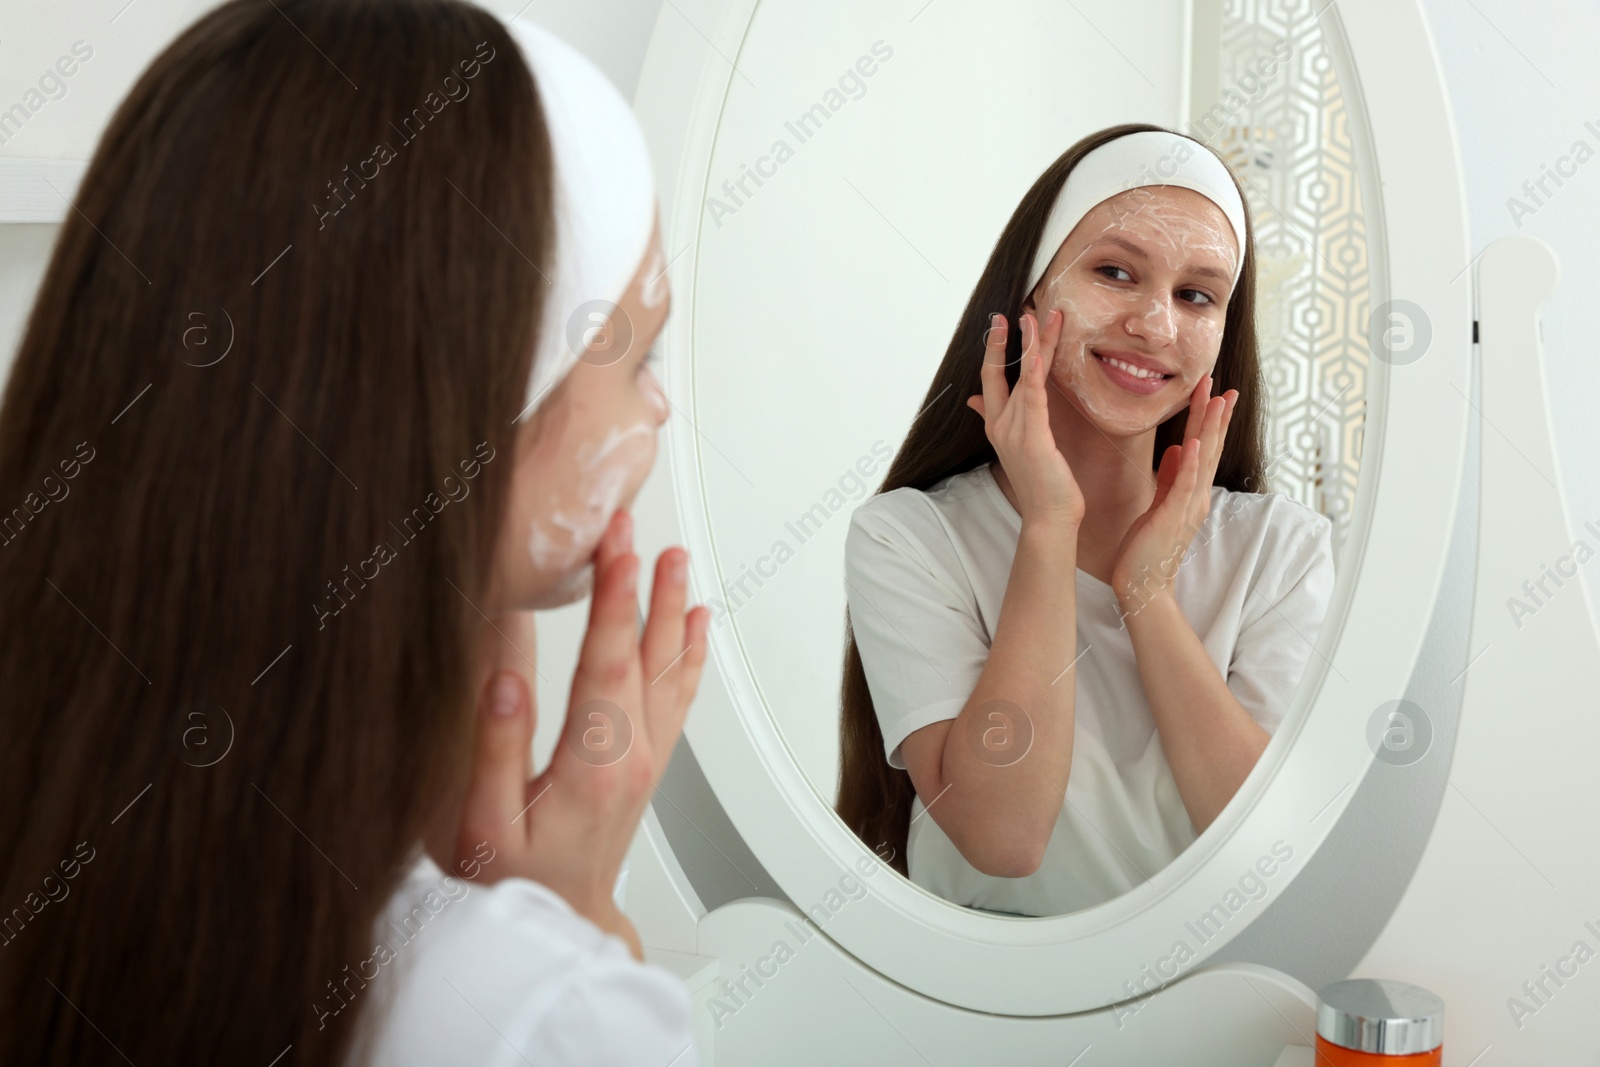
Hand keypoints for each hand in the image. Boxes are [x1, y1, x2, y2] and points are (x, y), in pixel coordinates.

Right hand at [451, 509, 708, 944]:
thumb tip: (506, 674)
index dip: (614, 599)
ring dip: (674, 611)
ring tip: (677, 561)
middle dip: (645, 587)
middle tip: (639, 530)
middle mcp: (632, 758)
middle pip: (646, 656)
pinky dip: (689, 654)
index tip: (615, 546)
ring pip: (669, 672)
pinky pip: (677, 697)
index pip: (608, 664)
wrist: (557, 923)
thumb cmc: (512, 882)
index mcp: (593, 766)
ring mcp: (646, 759)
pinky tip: (694, 624)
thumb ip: (495, 748)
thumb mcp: (483, 825)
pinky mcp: (646, 764)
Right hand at [966, 308, 1084, 527]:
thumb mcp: (1017, 447)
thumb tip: (973, 400)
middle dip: (1005, 339)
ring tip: (1038, 316)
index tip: (1003, 323)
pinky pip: (1034, 397)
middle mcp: (1000, 424)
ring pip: (1022, 377)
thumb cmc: (1040, 484)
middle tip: (1014, 310)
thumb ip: (997, 419)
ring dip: (1031, 344)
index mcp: (997, 425)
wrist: (1047, 516)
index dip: (996, 349)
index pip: (992, 378)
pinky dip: (1035, 372)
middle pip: (1000, 372)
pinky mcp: (1034, 437)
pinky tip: (1038, 351)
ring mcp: (1015, 430)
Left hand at [1110, 374, 1237, 612]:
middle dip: (1217, 416)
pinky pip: (1185, 486)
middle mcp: (1196, 497)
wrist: (1143, 585)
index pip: (1204, 449)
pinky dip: (1191, 463)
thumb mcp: (1159, 504)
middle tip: (1225, 386)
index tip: (1215, 392)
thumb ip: (1171, 478)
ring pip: (1204, 461)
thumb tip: (1179, 448)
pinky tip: (1194, 442)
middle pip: (1210, 449)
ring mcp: (1188, 507)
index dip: (1210, 420)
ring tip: (1217, 401)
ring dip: (1210, 430)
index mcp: (1192, 493)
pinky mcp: (1173, 517)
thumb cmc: (1147, 548)